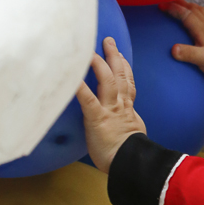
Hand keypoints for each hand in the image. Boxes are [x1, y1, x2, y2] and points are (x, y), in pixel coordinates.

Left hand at [76, 37, 146, 172]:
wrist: (131, 163)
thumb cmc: (129, 157)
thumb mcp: (132, 137)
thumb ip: (125, 128)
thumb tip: (123, 130)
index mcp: (128, 111)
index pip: (128, 85)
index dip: (126, 69)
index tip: (122, 56)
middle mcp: (120, 106)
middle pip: (120, 76)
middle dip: (114, 57)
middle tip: (108, 41)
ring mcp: (110, 110)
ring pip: (107, 80)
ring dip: (100, 63)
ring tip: (92, 49)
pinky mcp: (97, 117)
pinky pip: (87, 98)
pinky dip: (79, 85)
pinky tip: (71, 74)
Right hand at [162, 0, 203, 80]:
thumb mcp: (203, 60)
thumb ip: (188, 54)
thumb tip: (173, 49)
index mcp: (202, 29)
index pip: (186, 14)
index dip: (173, 9)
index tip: (161, 6)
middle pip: (192, 8)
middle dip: (178, 3)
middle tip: (166, 1)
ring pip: (199, 10)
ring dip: (188, 5)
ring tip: (178, 4)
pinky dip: (196, 11)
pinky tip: (195, 15)